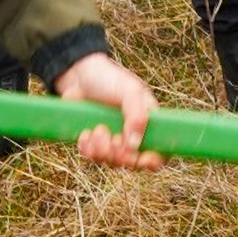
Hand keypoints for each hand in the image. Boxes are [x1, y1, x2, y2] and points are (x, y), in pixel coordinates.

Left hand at [53, 52, 163, 170]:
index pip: (159, 150)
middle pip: (132, 161)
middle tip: (114, 140)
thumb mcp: (129, 91)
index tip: (141, 159)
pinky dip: (87, 149)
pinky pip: (92, 157)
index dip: (153, 160)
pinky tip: (85, 133)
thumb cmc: (108, 78)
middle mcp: (131, 133)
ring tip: (97, 129)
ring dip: (102, 149)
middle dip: (121, 155)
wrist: (78, 75)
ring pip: (110, 161)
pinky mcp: (93, 142)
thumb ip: (137, 116)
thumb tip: (135, 145)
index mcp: (147, 121)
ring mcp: (112, 138)